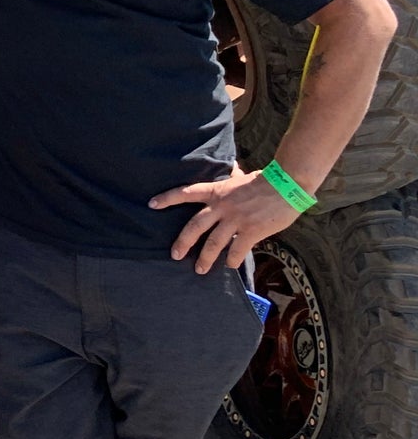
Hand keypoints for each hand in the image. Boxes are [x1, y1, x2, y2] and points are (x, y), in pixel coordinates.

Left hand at [150, 168, 303, 272]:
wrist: (287, 184)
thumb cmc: (266, 180)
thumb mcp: (241, 178)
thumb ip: (232, 179)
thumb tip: (232, 169)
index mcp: (217, 191)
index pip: (186, 192)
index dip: (167, 198)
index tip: (151, 204)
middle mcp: (221, 206)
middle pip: (195, 226)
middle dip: (183, 242)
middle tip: (174, 255)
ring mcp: (235, 219)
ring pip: (214, 243)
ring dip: (205, 258)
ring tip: (199, 269)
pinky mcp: (251, 231)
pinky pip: (237, 250)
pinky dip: (232, 260)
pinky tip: (230, 266)